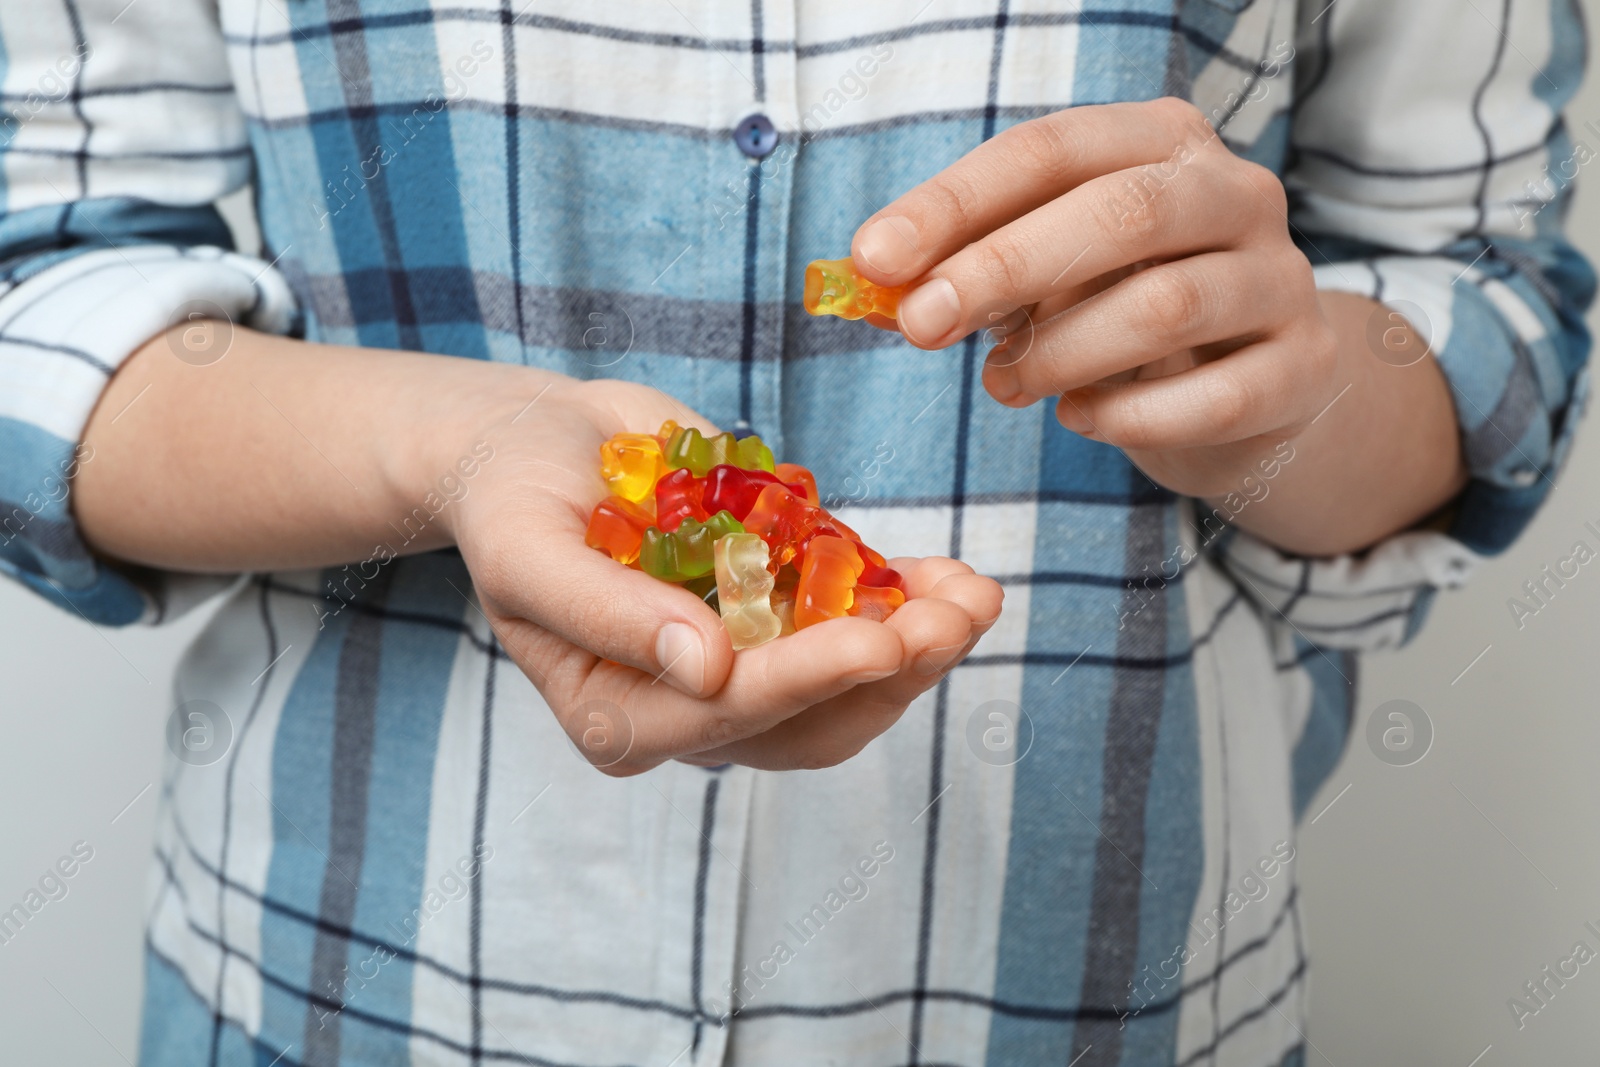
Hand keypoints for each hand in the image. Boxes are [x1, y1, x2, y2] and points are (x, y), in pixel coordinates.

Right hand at [442, 377, 1002, 774]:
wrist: (535, 443)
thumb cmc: (510, 497)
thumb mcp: (529, 550)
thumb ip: (606, 614)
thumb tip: (705, 669)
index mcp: (619, 716)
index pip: (726, 716)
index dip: (806, 681)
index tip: (880, 642)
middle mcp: (689, 709)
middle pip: (809, 721)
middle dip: (891, 672)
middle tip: (959, 616)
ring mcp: (744, 665)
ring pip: (850, 689)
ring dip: (921, 645)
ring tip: (977, 595)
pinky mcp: (780, 614)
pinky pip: (856, 624)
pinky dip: (911, 603)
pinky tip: (953, 577)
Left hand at [849, 97, 1340, 499]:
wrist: (1248, 387)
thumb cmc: (1122, 312)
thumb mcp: (1046, 277)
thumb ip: (972, 274)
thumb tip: (880, 289)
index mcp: (1162, 143)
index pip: (1051, 150)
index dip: (954, 203)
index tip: (874, 258)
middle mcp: (1236, 193)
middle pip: (1121, 214)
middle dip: (1003, 269)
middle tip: (921, 325)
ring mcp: (1282, 278)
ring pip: (1166, 308)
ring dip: (1060, 354)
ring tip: (1003, 385)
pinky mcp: (1302, 367)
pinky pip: (1211, 397)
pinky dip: (1125, 417)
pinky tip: (1079, 418)